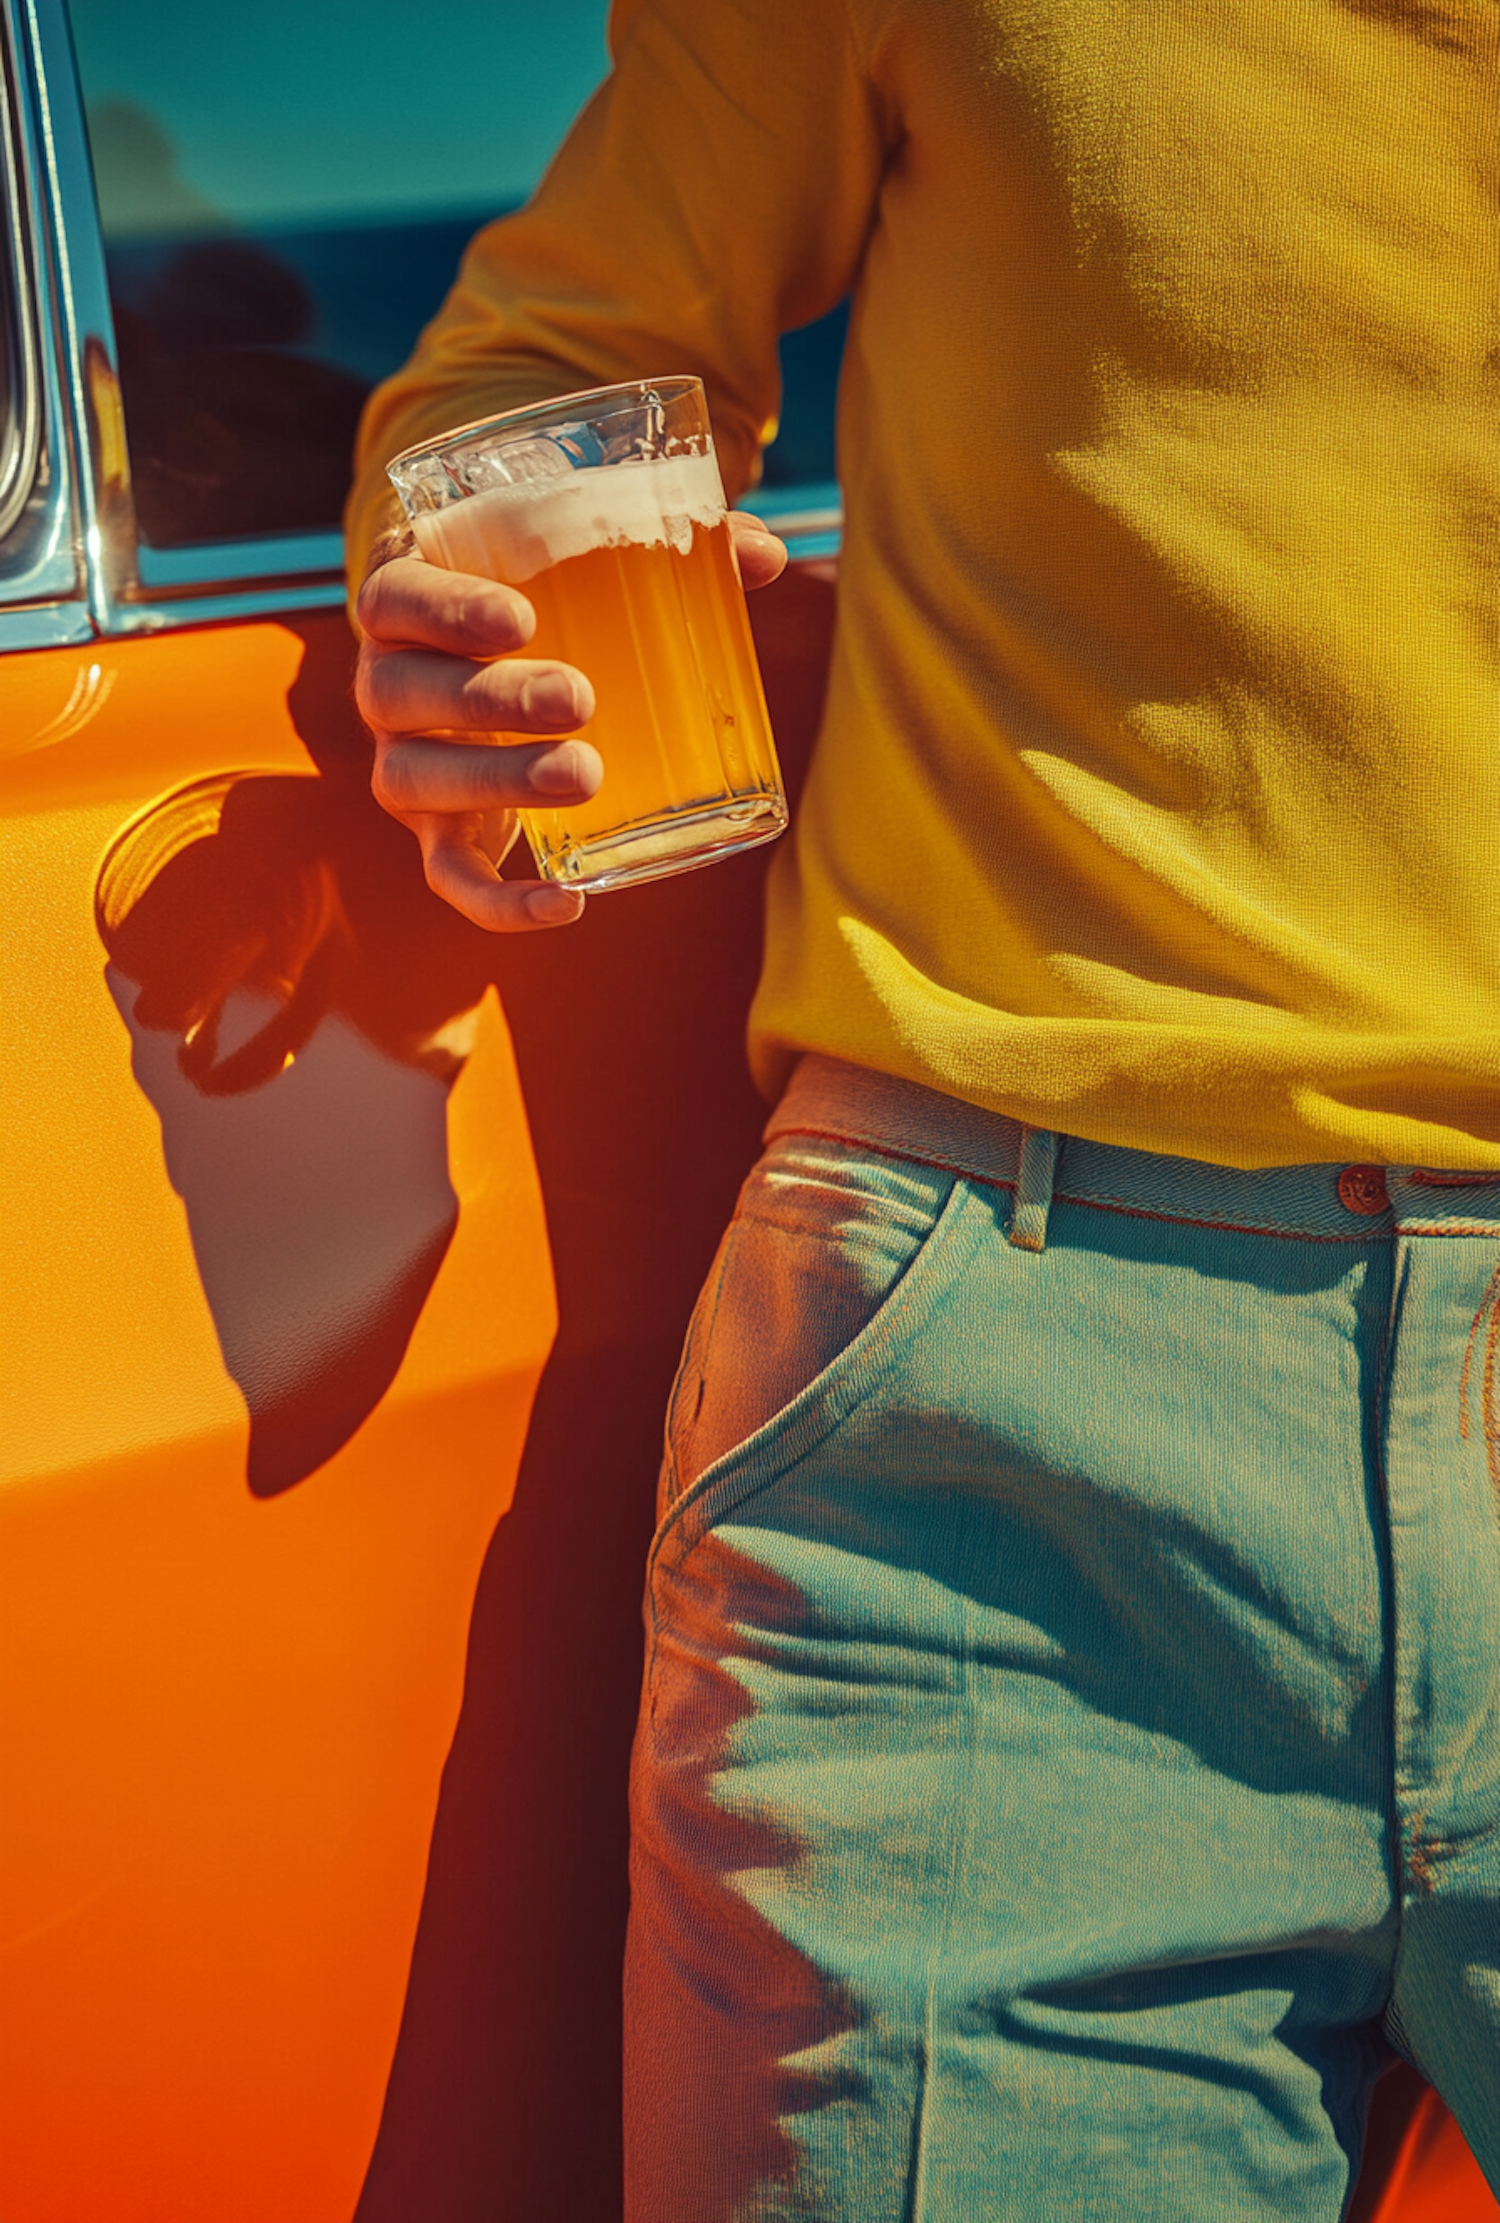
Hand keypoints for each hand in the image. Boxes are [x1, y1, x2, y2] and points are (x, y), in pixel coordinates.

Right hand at [354, 511, 788, 931]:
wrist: (481, 670)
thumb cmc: (535, 597)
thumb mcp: (575, 563)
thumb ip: (662, 549)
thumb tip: (766, 555)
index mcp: (405, 603)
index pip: (396, 599)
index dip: (446, 610)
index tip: (520, 618)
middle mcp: (386, 684)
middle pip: (402, 693)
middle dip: (490, 701)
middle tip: (580, 699)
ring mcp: (405, 764)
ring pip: (418, 781)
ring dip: (499, 783)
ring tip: (585, 775)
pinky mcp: (437, 834)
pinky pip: (452, 878)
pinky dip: (502, 903)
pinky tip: (568, 904)